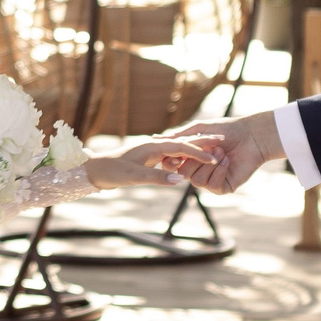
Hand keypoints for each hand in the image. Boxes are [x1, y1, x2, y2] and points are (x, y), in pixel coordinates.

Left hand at [85, 136, 207, 187]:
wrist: (95, 169)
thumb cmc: (113, 171)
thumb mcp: (135, 176)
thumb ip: (157, 177)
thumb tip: (180, 180)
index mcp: (153, 146)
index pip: (182, 147)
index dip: (200, 151)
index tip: (216, 156)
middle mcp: (155, 145)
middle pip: (184, 143)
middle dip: (203, 142)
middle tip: (224, 141)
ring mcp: (153, 151)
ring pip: (179, 149)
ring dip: (196, 148)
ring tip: (214, 149)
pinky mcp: (150, 158)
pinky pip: (173, 155)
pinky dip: (185, 156)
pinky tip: (191, 159)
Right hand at [165, 115, 282, 193]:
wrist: (252, 136)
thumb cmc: (227, 130)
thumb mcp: (199, 129)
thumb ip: (178, 136)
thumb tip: (155, 137)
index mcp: (192, 157)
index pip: (174, 164)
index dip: (174, 160)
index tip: (179, 153)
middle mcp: (199, 170)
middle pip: (183, 174)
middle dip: (195, 160)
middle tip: (211, 148)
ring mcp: (211, 179)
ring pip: (196, 182)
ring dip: (209, 165)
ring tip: (222, 153)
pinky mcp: (223, 187)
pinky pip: (212, 186)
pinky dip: (219, 172)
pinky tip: (227, 162)